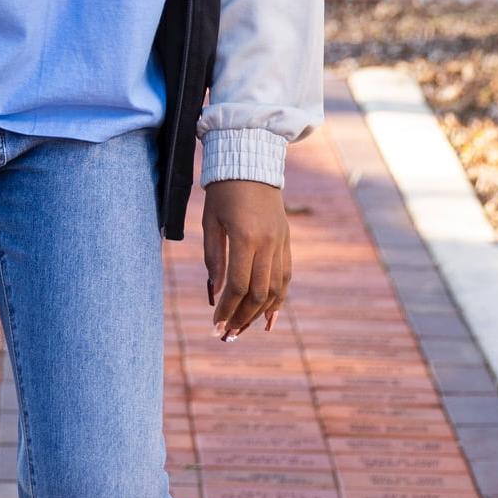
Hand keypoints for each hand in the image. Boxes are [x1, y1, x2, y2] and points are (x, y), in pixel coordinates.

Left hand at [203, 179, 291, 340]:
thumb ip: (214, 258)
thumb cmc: (223, 192)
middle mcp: (268, 243)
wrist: (251, 162)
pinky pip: (285, 276)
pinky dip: (278, 299)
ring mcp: (281, 243)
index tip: (215, 325)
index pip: (239, 286)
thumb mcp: (211, 222)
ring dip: (260, 314)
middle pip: (259, 293)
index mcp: (246, 237)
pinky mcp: (286, 241)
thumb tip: (215, 292)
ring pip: (276, 289)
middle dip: (242, 318)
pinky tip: (269, 317)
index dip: (227, 309)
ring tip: (243, 329)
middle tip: (228, 335)